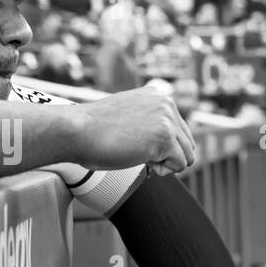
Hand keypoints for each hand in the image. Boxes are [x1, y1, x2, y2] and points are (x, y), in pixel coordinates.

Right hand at [74, 85, 196, 174]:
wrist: (77, 131)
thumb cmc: (94, 130)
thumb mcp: (128, 116)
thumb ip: (148, 121)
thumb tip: (164, 143)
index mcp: (158, 95)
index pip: (180, 129)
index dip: (161, 145)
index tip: (136, 142)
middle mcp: (166, 103)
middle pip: (188, 143)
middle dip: (167, 155)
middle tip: (138, 152)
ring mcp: (167, 119)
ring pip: (187, 156)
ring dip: (165, 163)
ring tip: (139, 156)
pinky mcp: (165, 137)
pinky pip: (179, 165)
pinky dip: (162, 171)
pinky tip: (141, 160)